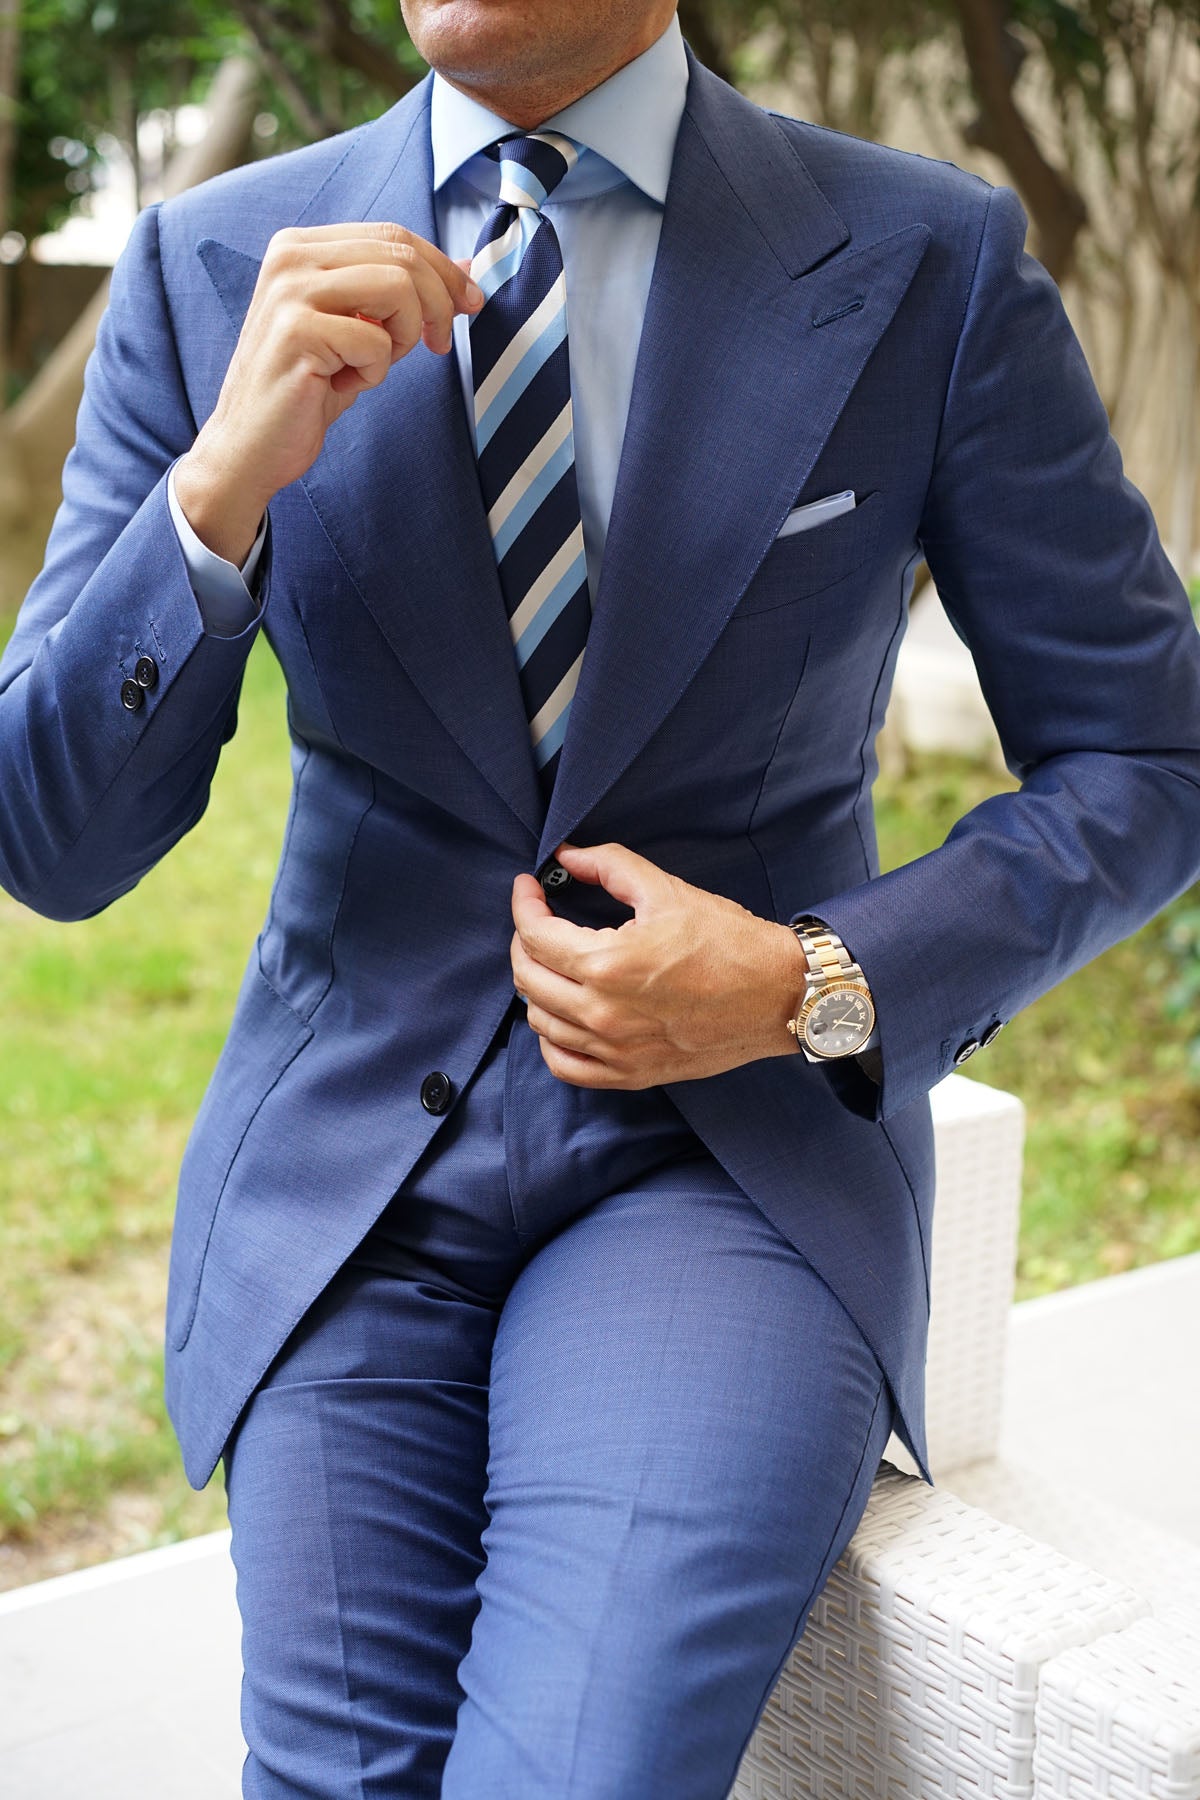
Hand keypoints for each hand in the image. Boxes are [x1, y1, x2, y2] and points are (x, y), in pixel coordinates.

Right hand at [173, 223, 482, 564]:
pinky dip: (375, 372)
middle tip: (438, 343)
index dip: (443, 268)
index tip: (470, 304)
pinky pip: (375, 341)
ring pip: (397, 286)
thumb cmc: (307, 390)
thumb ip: (402, 294)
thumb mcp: (360, 331)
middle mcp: (290, 257)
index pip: (393, 234)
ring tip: (376, 365)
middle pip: (401, 253)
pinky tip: (343, 384)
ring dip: (405, 335)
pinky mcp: (295, 331)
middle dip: (439, 302)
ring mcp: (289, 291)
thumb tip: (468, 269)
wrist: (250, 447)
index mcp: (301, 246)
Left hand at [510, 841, 805, 1087]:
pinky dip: (551, 1040)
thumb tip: (567, 857)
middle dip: (525, 940)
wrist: (778, 995)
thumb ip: (609, 865)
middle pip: (529, 977)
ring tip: (552, 962)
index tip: (529, 888)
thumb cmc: (728, 941)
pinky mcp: (630, 1074)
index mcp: (607, 963)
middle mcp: (603, 1013)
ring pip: (540, 1021)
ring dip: (536, 986)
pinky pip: (565, 1065)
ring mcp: (615, 1050)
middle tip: (539, 919)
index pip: (535, 935)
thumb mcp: (667, 890)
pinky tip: (560, 1016)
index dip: (524, 904)